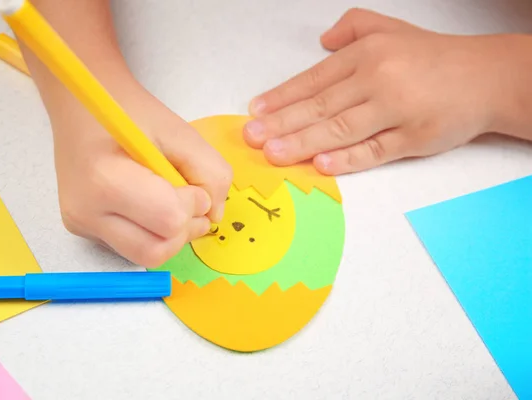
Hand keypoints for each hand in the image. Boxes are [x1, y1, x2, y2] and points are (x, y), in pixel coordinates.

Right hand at [52, 87, 231, 267]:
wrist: (82, 106)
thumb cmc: (129, 111)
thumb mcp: (180, 132)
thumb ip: (211, 172)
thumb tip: (214, 215)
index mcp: (105, 181)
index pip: (169, 220)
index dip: (193, 204)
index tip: (190, 181)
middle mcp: (85, 213)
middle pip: (156, 252)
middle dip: (184, 229)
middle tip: (188, 198)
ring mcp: (82, 226)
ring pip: (145, 257)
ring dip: (171, 235)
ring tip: (170, 201)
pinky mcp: (84, 232)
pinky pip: (132, 248)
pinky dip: (153, 233)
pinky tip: (149, 204)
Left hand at [243, 8, 519, 173]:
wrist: (486, 77)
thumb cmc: (433, 57)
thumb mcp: (390, 29)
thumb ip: (353, 28)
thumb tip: (322, 41)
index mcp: (367, 54)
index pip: (314, 79)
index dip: (282, 97)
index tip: (256, 112)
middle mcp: (378, 79)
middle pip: (321, 106)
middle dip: (282, 123)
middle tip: (253, 138)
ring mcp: (396, 110)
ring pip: (341, 129)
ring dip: (303, 142)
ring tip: (274, 153)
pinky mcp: (414, 138)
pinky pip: (374, 151)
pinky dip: (347, 159)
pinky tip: (321, 164)